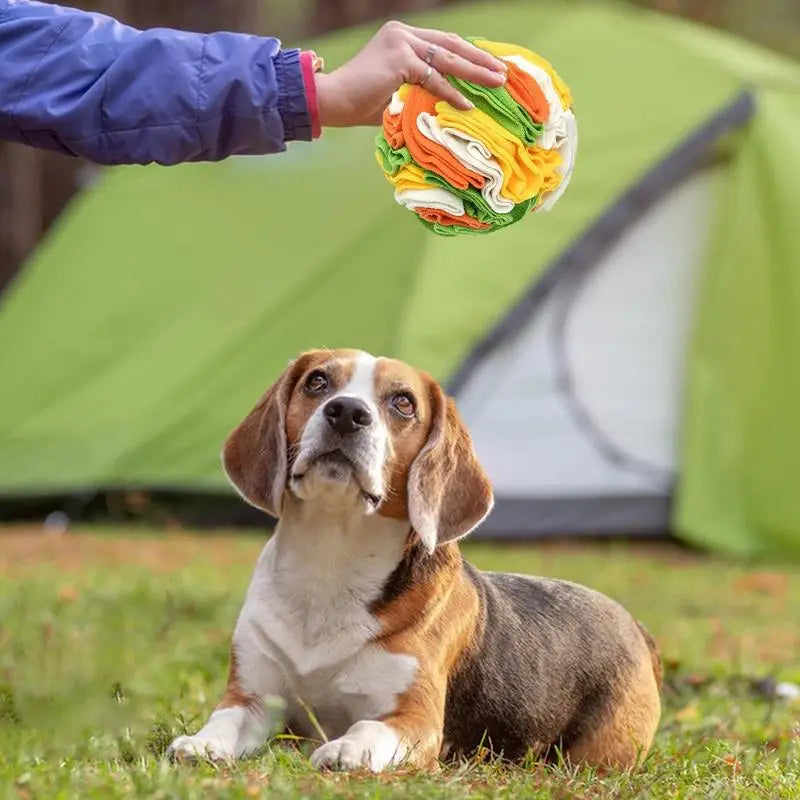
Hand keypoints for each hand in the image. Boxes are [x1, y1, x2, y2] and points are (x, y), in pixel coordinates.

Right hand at [314, 20, 507, 127]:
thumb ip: (421, 89)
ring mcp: (401, 42)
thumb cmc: (359, 103)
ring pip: (448, 58)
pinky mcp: (399, 58)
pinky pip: (434, 78)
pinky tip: (468, 105)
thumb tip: (450, 104)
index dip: (469, 55)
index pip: (444, 43)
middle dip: (480, 59)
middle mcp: (402, 33)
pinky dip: (452, 93)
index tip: (490, 67)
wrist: (332, 101)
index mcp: (402, 37)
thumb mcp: (397, 91)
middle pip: (452, 44)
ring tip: (497, 83)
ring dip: (475, 72)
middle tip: (503, 72)